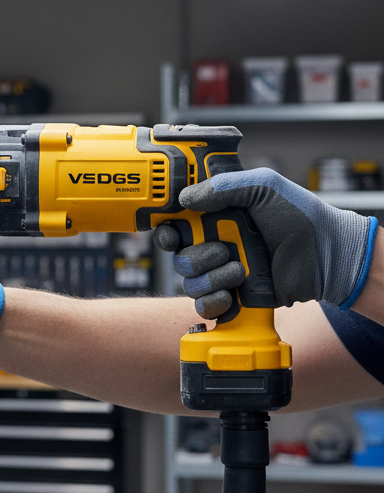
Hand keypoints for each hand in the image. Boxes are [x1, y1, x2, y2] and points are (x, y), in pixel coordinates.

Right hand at [155, 167, 378, 318]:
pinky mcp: (233, 297)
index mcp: (215, 218)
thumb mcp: (263, 187)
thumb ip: (223, 186)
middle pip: (176, 256)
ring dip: (212, 277)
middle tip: (222, 249)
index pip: (174, 225)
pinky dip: (214, 301)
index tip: (170, 231)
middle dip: (195, 254)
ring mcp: (222, 272)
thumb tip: (185, 198)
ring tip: (240, 270)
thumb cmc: (301, 217)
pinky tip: (232, 294)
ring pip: (188, 282)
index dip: (165, 230)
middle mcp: (213, 245)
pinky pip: (204, 305)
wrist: (327, 255)